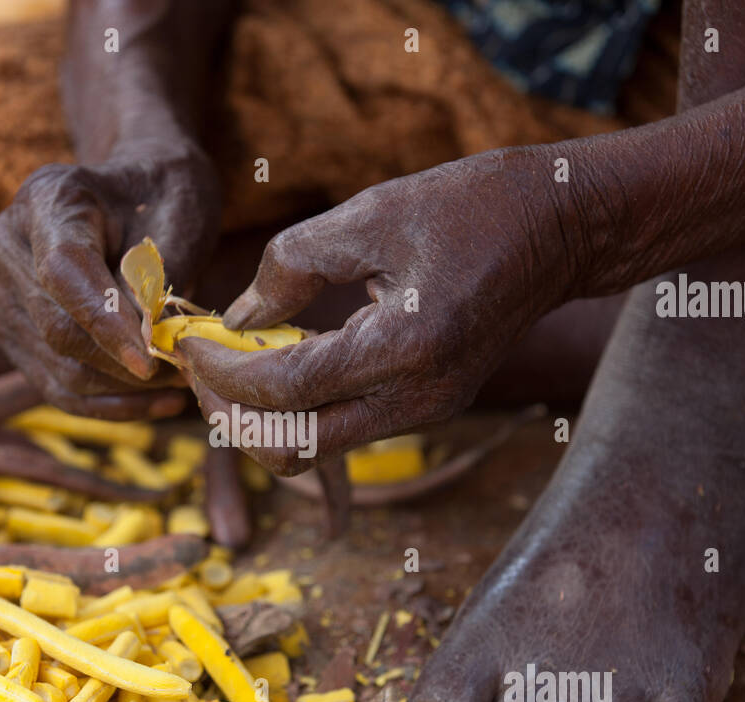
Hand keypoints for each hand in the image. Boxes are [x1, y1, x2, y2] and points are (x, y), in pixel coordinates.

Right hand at [0, 143, 220, 418]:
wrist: (135, 193)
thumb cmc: (163, 196)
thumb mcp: (176, 217)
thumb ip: (155, 277)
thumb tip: (146, 341)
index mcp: (47, 200)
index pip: (63, 272)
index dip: (104, 322)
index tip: (150, 359)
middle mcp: (8, 245)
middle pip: (56, 327)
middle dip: (124, 363)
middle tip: (187, 373)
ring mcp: (2, 294)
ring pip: (58, 367)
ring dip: (124, 389)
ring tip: (182, 384)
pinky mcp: (14, 334)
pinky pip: (58, 386)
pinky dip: (111, 403)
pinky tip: (161, 403)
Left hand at [177, 150, 581, 471]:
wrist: (559, 229)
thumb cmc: (472, 207)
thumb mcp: (371, 215)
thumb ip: (291, 266)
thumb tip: (235, 317)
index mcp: (407, 349)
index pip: (284, 391)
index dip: (222, 372)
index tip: (185, 341)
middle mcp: (418, 399)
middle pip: (294, 451)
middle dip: (232, 416)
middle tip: (199, 367)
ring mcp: (425, 413)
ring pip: (316, 450)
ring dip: (260, 417)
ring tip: (228, 363)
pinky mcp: (424, 409)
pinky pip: (342, 429)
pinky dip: (296, 407)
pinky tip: (274, 360)